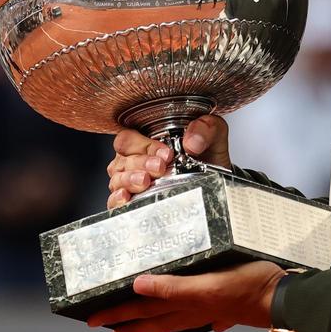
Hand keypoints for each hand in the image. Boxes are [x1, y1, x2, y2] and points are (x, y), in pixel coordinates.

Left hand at [86, 260, 283, 331]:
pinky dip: (190, 319)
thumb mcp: (206, 284)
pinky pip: (198, 316)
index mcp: (185, 304)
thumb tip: (138, 285)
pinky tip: (201, 322)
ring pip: (173, 319)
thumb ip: (172, 287)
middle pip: (153, 318)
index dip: (117, 314)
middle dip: (127, 323)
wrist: (282, 296)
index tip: (93, 319)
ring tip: (139, 329)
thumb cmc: (246, 287)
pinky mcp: (225, 304)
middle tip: (105, 328)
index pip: (142, 311)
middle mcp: (194, 310)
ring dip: (153, 323)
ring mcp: (210, 310)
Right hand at [105, 115, 231, 208]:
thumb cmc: (207, 156)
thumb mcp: (213, 136)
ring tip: (145, 182)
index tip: (166, 154)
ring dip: (130, 180)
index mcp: (146, 139)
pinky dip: (117, 199)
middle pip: (123, 158)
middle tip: (159, 168)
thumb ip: (207, 128)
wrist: (216, 183)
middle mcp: (134, 159)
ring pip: (117, 178)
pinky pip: (114, 201)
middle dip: (140, 163)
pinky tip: (126, 198)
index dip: (145, 145)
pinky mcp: (132, 203)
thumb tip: (192, 142)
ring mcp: (131, 181)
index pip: (130, 138)